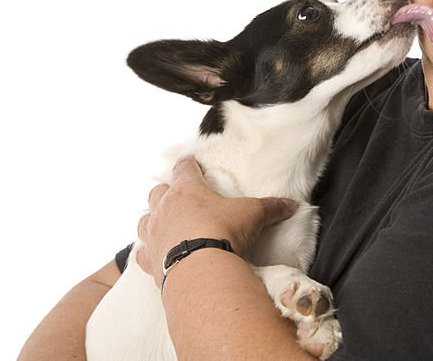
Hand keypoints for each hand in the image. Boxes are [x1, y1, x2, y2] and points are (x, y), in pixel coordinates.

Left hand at [136, 156, 296, 287]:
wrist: (200, 269)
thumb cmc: (222, 232)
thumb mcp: (253, 214)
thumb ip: (271, 207)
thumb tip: (290, 205)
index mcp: (187, 189)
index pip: (184, 168)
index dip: (187, 164)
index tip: (189, 162)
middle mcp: (165, 207)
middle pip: (157, 191)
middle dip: (166, 192)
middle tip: (178, 198)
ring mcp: (154, 233)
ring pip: (144, 219)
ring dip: (152, 219)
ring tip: (165, 224)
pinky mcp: (149, 259)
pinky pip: (141, 252)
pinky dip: (147, 251)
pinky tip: (153, 254)